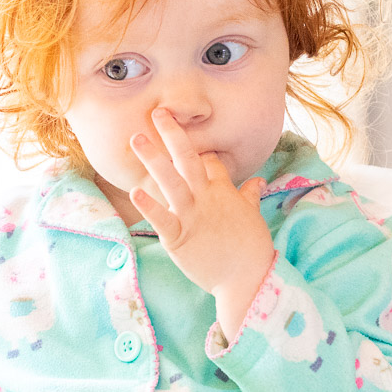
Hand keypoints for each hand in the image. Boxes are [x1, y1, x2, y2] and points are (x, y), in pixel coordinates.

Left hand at [129, 108, 275, 341]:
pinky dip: (148, 204)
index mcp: (223, 191)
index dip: (197, 150)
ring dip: (153, 158)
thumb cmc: (250, 249)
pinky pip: (162, 218)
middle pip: (188, 158)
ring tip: (136, 138)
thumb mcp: (253, 216)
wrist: (248, 279)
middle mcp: (207, 198)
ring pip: (171, 180)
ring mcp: (192, 216)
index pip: (208, 161)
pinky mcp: (179, 238)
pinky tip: (135, 190)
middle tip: (158, 112)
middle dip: (173, 134)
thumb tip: (256, 182)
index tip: (183, 142)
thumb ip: (249, 196)